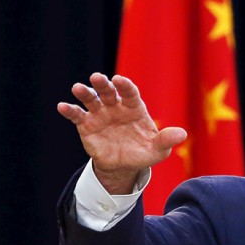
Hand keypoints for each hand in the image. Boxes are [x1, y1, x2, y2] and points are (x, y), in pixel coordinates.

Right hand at [57, 73, 186, 193]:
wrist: (124, 166)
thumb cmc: (143, 152)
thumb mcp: (158, 150)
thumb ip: (166, 140)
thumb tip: (183, 134)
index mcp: (133, 107)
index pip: (130, 92)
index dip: (125, 86)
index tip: (120, 81)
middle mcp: (115, 106)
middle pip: (108, 91)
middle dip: (103, 84)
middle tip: (97, 78)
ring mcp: (100, 114)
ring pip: (91, 99)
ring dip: (84, 92)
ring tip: (78, 88)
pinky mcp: (86, 125)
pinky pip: (77, 115)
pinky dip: (69, 110)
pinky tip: (62, 106)